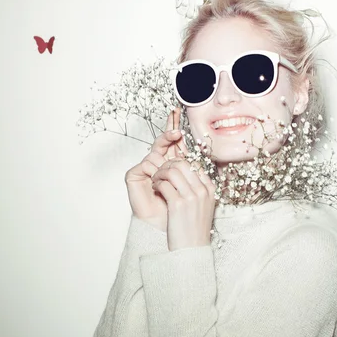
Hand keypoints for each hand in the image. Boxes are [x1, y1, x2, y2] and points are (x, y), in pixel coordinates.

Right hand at [124, 107, 187, 231]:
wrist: (169, 226)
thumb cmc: (181, 208)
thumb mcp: (192, 183)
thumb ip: (193, 165)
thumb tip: (203, 147)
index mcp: (171, 163)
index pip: (172, 141)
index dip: (173, 126)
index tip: (177, 110)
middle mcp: (157, 164)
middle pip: (161, 141)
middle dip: (168, 130)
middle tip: (175, 121)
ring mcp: (145, 169)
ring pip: (155, 153)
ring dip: (165, 160)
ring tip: (170, 169)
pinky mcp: (133, 177)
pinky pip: (144, 165)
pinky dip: (153, 171)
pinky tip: (158, 178)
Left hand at [151, 158, 216, 251]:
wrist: (192, 248)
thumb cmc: (194, 228)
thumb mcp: (203, 206)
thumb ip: (198, 190)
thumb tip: (184, 174)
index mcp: (210, 189)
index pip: (194, 164)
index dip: (179, 163)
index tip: (171, 170)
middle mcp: (202, 190)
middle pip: (182, 164)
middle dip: (167, 165)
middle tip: (160, 172)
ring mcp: (191, 197)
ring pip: (171, 171)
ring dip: (160, 173)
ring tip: (156, 180)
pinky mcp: (177, 204)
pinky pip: (163, 184)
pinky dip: (156, 183)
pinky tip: (155, 188)